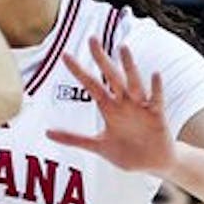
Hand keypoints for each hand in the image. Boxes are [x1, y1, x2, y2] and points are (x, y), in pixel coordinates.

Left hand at [47, 39, 175, 175]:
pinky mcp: (156, 116)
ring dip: (128, 66)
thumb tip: (46, 133)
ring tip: (123, 48)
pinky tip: (154, 74)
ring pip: (133, 82)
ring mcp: (140, 107)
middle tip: (92, 39)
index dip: (78, 71)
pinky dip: (156, 88)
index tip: (65, 55)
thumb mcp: (97, 145)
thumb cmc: (126, 152)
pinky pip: (156, 99)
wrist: (152, 164)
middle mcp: (123, 103)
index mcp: (109, 108)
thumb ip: (73, 138)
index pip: (91, 84)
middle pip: (111, 76)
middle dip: (101, 59)